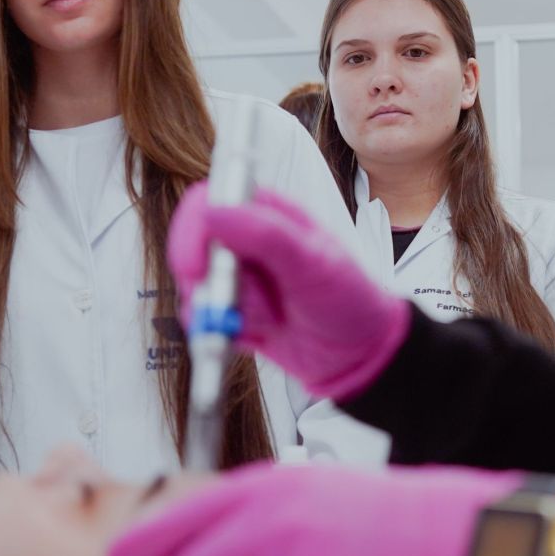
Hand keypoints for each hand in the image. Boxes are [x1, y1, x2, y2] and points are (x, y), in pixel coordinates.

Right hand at [168, 183, 411, 399]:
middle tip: (223, 306)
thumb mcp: (313, 262)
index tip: (195, 267)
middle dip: (205, 281)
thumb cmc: (350, 299)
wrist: (360, 354)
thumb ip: (265, 234)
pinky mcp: (235, 310)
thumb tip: (214, 212)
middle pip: (194, 246)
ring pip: (199, 287)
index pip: (210, 201)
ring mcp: (239, 277)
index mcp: (267, 212)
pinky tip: (260, 334)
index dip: (194, 231)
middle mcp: (247, 240)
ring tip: (267, 319)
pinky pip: (206, 319)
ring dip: (224, 310)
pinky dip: (226, 331)